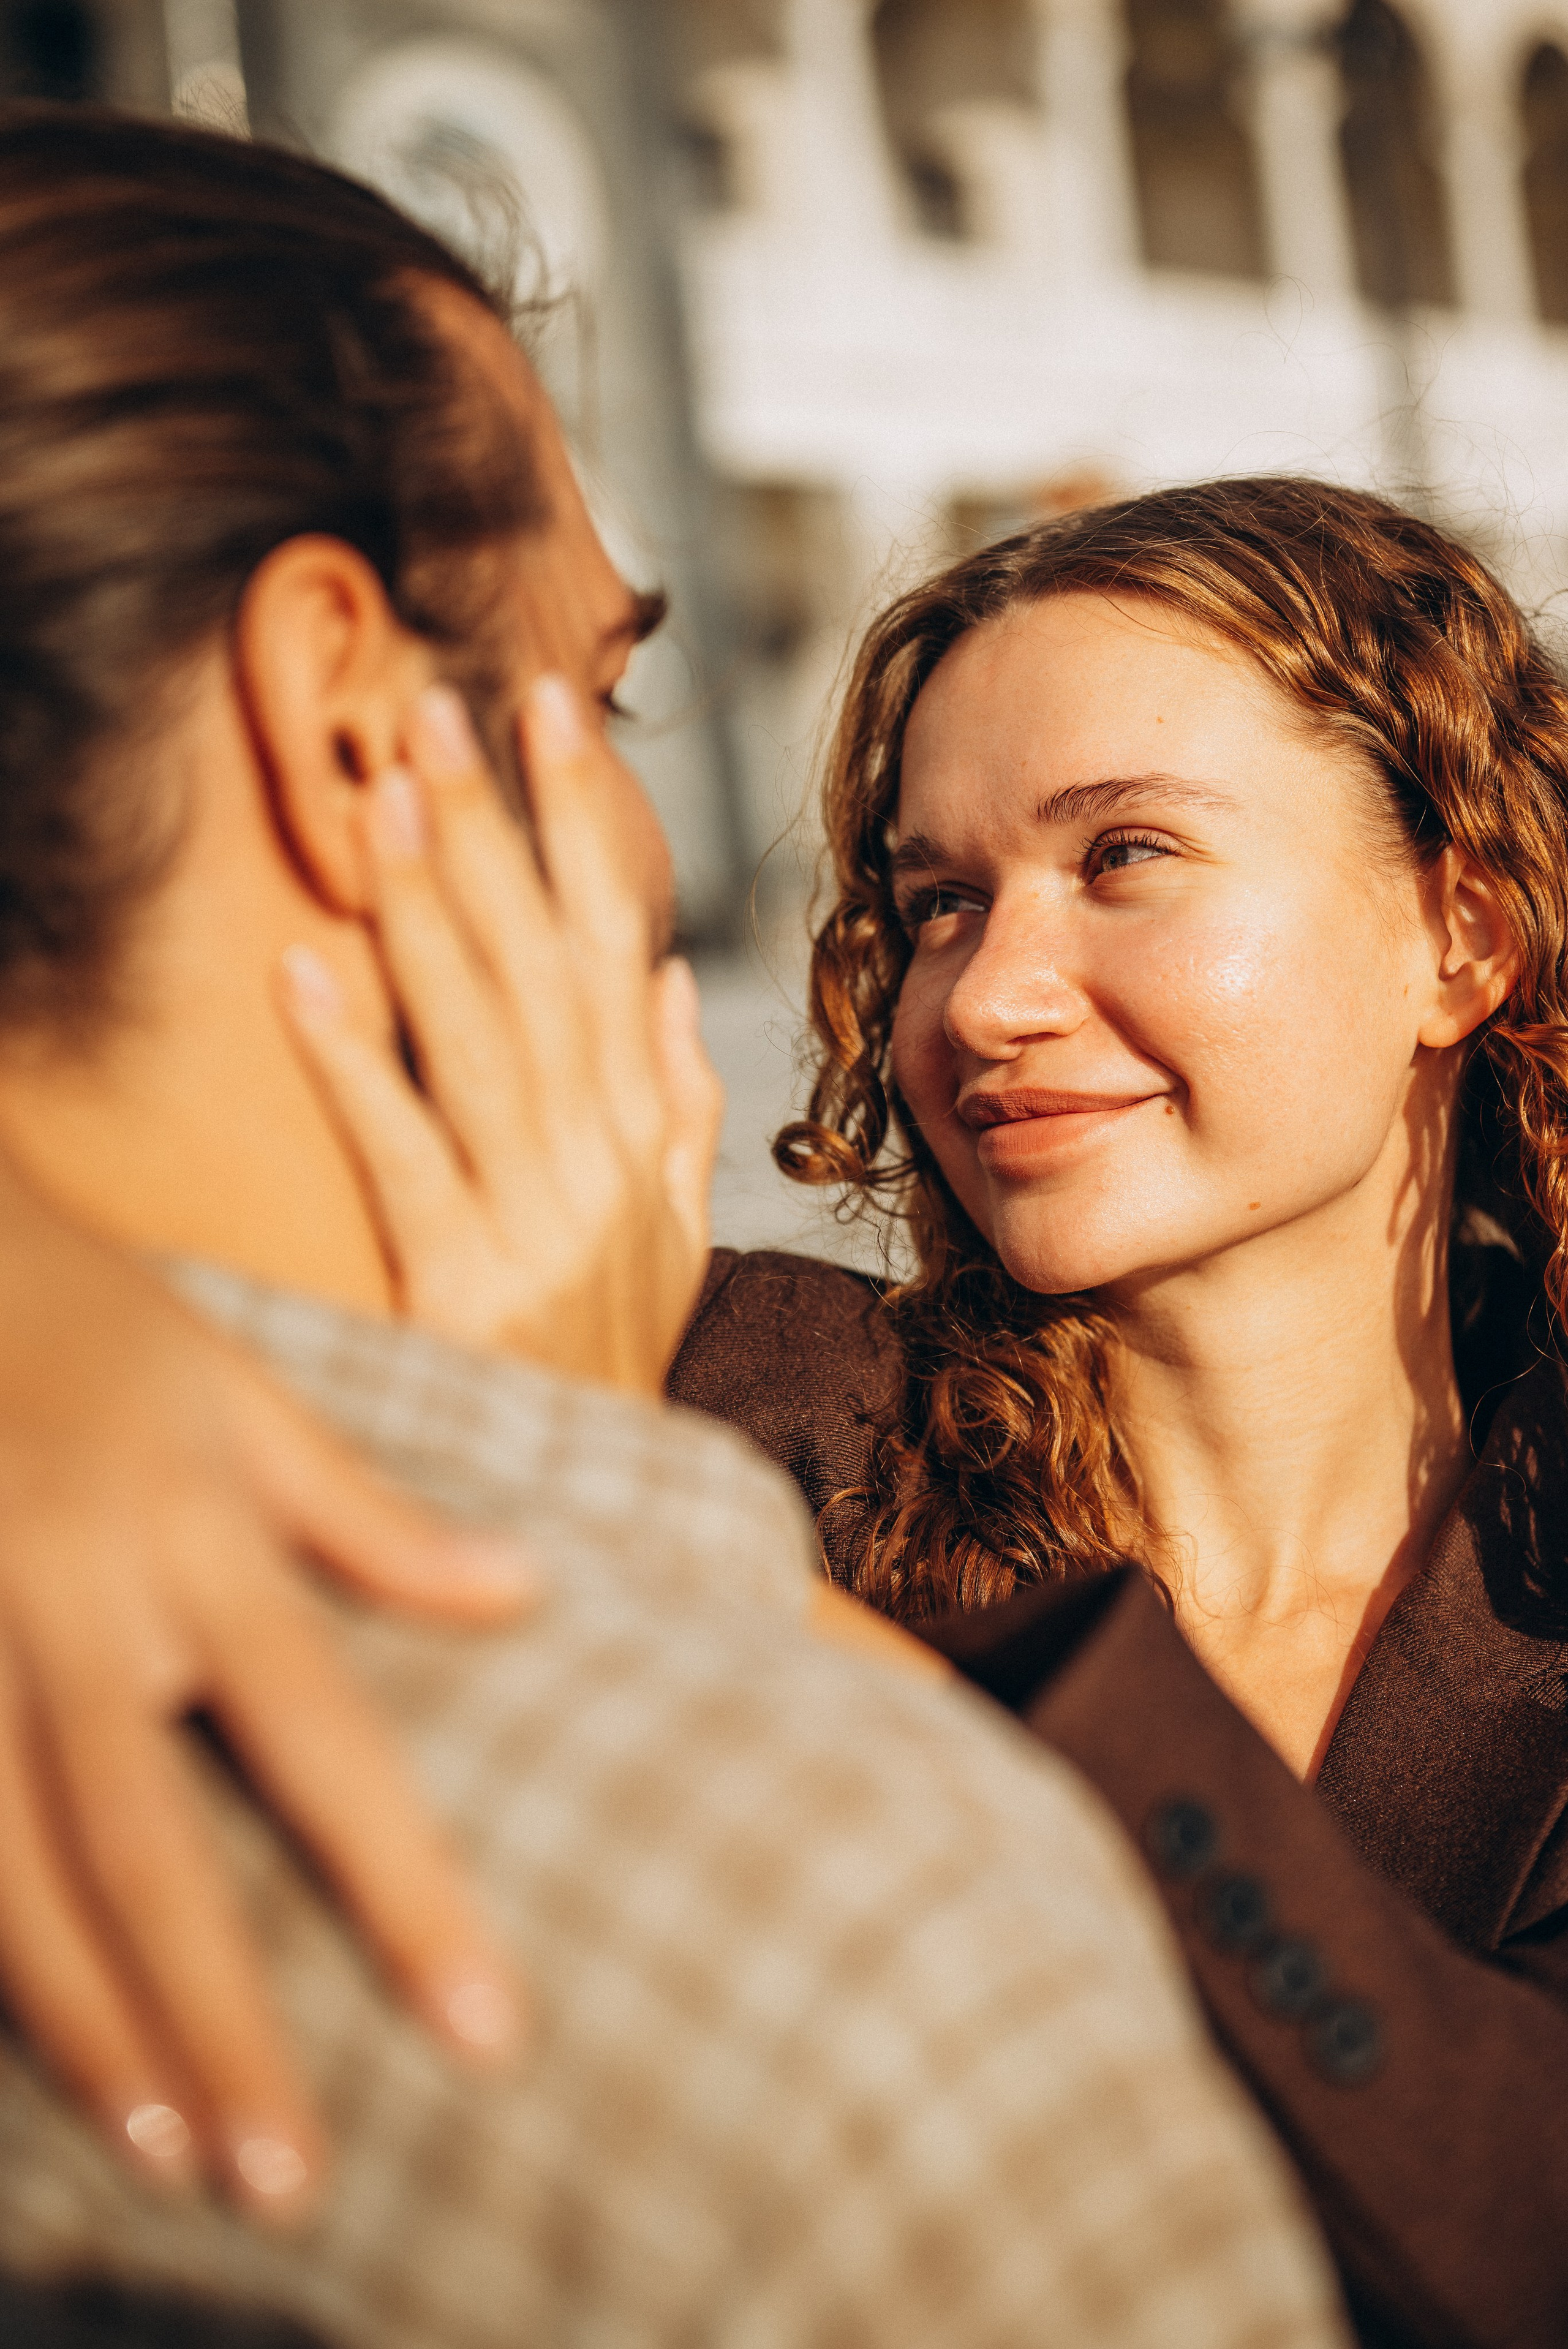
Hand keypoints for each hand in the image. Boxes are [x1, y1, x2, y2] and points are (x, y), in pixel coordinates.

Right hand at [0, 1160, 531, 2216]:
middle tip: (291, 2179)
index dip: (406, 1890)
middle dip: (221, 2020)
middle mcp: (73, 1603)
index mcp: (190, 1538)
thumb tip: (525, 1592)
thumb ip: (369, 1515)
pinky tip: (27, 2051)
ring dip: (82, 2022)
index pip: (326, 1738)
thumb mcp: (239, 1392)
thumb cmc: (90, 1321)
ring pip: (8, 1866)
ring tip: (168, 2151)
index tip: (486, 2030)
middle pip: (151, 1843)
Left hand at [280, 675, 723, 1393]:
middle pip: (543, 963)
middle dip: (490, 826)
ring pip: (482, 1036)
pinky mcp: (465, 1283)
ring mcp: (539, 1218)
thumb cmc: (622, 1353)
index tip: (542, 711)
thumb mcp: (676, 1231)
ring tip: (379, 795)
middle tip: (432, 706)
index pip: (615, 941)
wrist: (601, 1506)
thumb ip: (679, 1101)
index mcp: (642, 1127)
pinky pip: (405, 1156)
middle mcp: (602, 1155)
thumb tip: (674, 980)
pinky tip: (310, 972)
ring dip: (431, 910)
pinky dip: (360, 1064)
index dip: (579, 821)